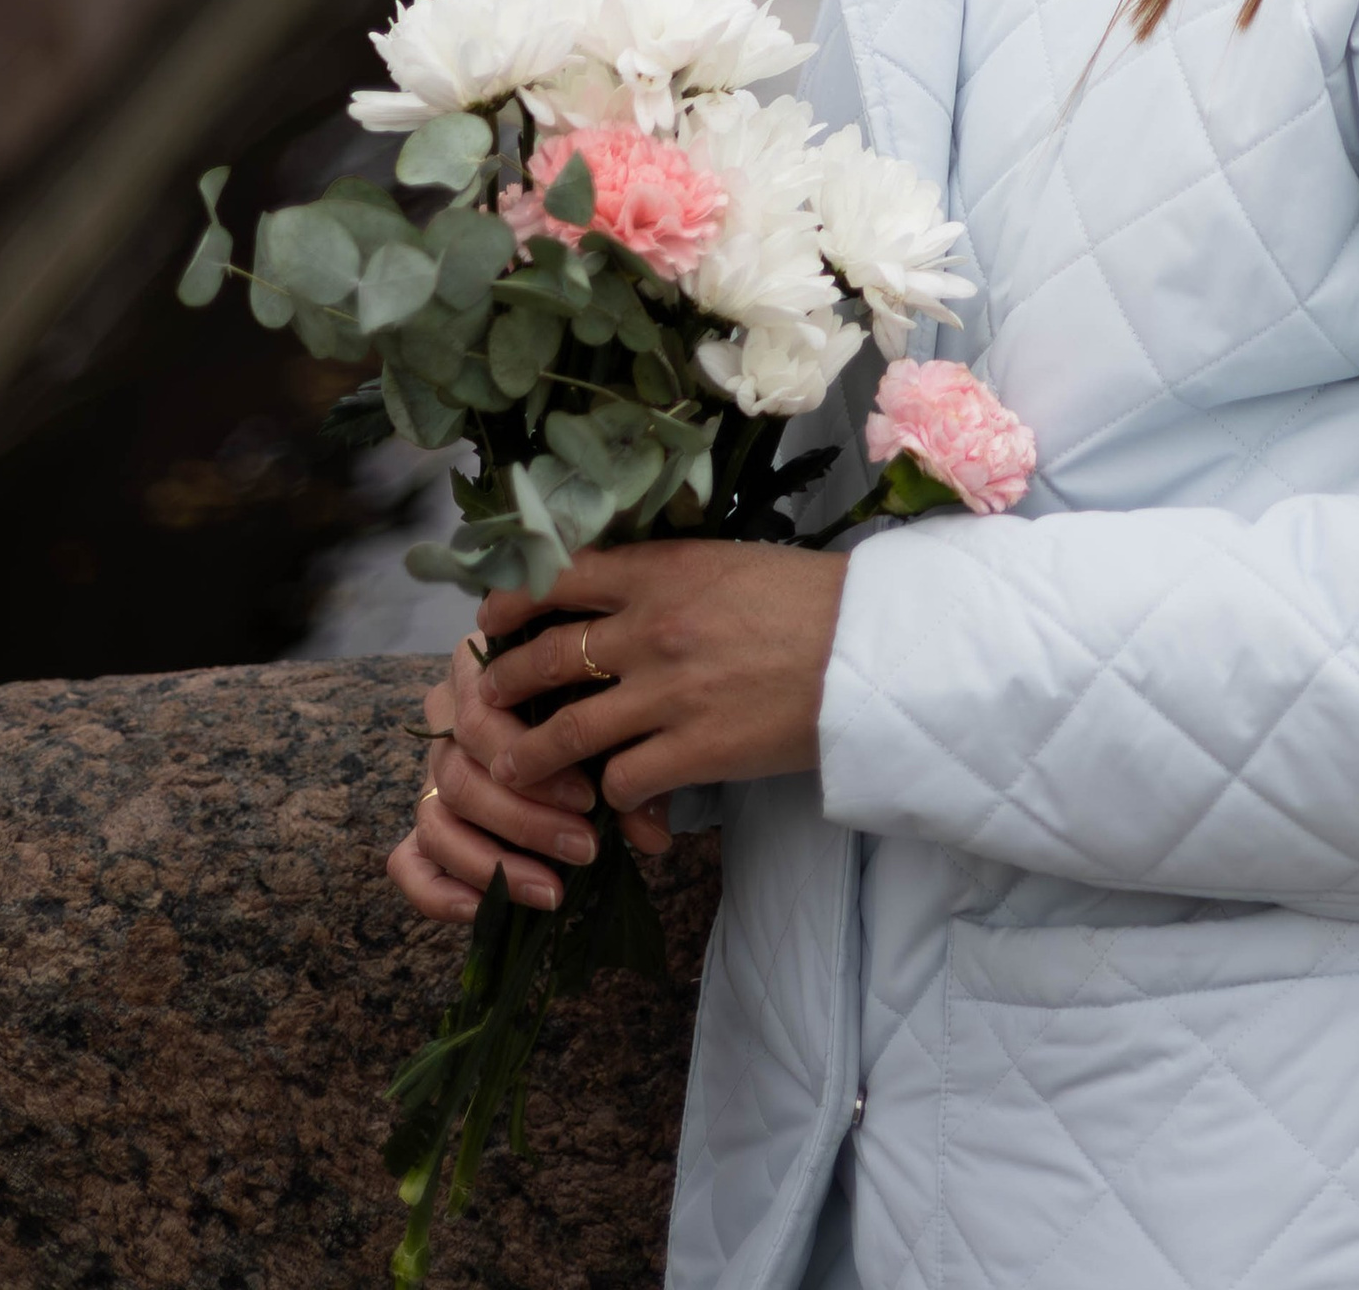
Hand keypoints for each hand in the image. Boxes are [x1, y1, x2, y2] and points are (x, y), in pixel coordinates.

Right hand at [385, 627, 677, 926]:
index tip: (590, 798)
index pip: (481, 718)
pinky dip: (439, 893)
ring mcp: (432, 770)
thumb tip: (652, 837)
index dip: (531, 766)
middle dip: (525, 821)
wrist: (589, 713)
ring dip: (494, 863)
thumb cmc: (601, 704)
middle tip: (585, 849)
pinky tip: (483, 910)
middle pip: (459, 774)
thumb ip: (629, 766)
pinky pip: (408, 863)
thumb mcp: (614, 720)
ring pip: (436, 820)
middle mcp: (446, 716)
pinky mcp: (425, 822)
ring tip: (553, 890)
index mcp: (484, 672)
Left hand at [474, 539, 847, 820]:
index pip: (558, 574)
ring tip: (513, 768)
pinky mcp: (692, 751)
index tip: (492, 617)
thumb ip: (669, 575)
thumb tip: (619, 590)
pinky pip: (620, 782)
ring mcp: (666, 693)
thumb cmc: (811, 599)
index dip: (512, 599)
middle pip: (546, 657)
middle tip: (488, 698)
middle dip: (504, 683)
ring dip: (530, 756)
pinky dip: (611, 794)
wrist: (870, 652)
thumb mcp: (729, 562)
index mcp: (661, 568)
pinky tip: (617, 796)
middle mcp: (650, 626)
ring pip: (565, 732)